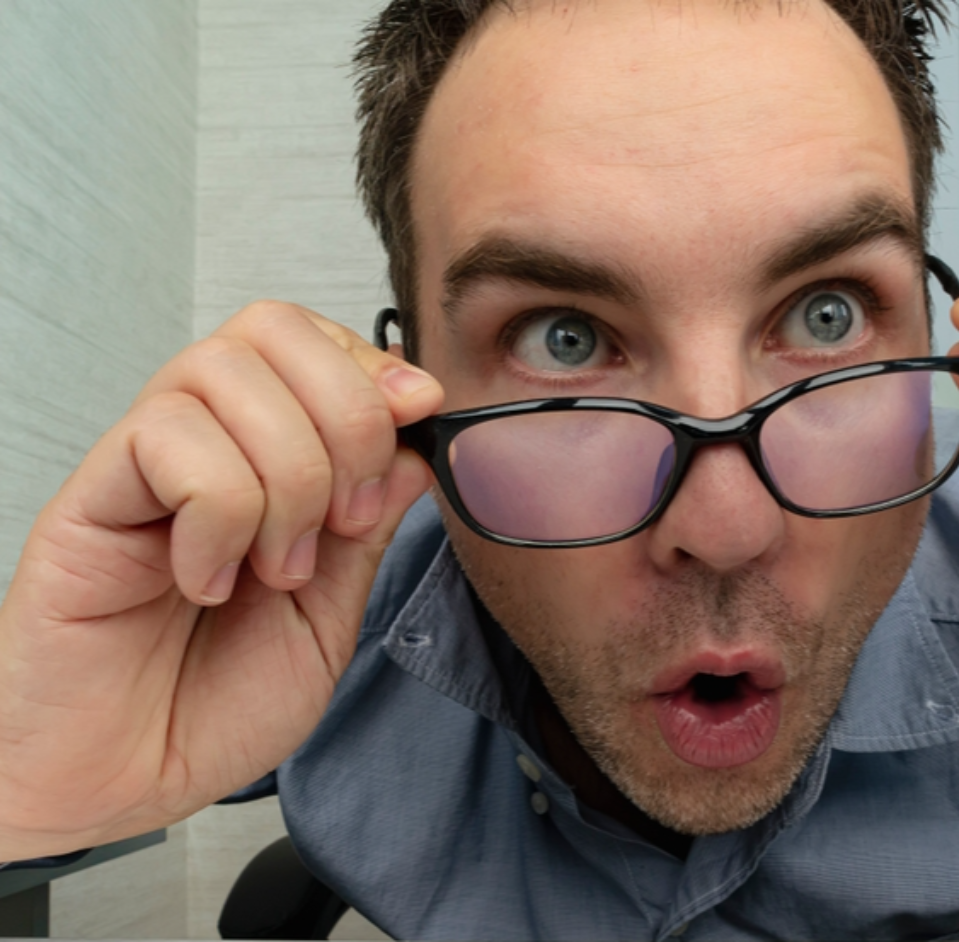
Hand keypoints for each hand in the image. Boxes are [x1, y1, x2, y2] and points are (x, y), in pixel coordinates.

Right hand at [0, 302, 442, 857]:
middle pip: (271, 328)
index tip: (417, 422)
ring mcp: (141, 465)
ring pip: (224, 373)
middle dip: (346, 414)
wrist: (124, 784)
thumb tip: (416, 435)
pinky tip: (208, 580)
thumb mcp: (330, 613)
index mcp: (264, 457)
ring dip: (288, 475)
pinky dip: (219, 514)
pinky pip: (166, 440)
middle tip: (344, 518)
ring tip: (276, 569)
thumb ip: (368, 524)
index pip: (313, 341)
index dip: (373, 368)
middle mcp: (202, 443)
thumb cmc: (214, 705)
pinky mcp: (89, 498)